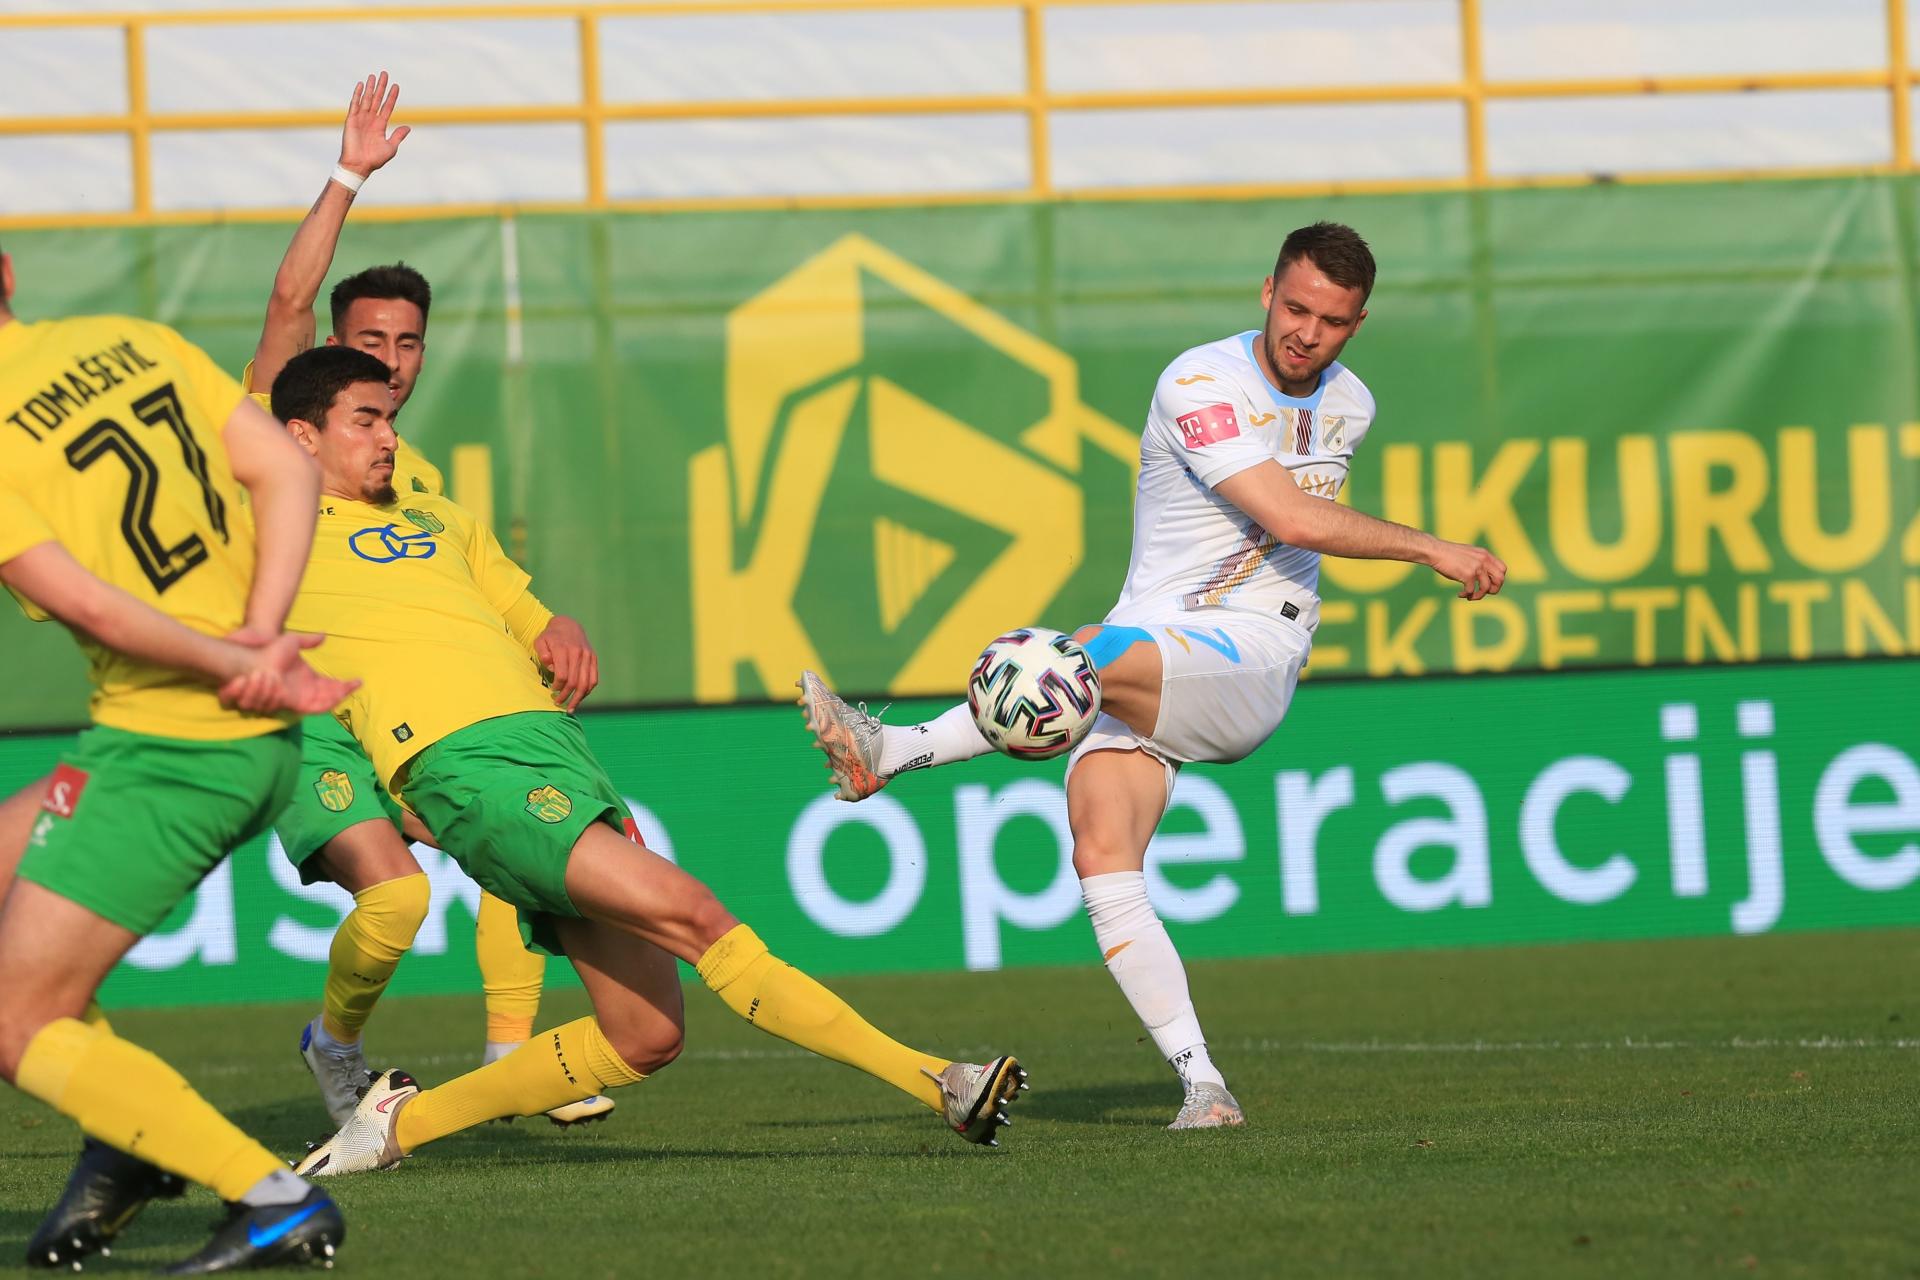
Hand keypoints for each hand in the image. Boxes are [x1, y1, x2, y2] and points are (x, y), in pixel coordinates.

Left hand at [218, 632, 360, 715]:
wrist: (256, 661)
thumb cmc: (271, 651)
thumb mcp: (293, 641)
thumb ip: (309, 640)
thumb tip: (324, 635)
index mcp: (308, 678)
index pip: (330, 685)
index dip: (344, 685)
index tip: (357, 681)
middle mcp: (306, 690)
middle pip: (331, 695)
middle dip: (344, 691)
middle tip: (355, 684)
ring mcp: (301, 698)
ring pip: (325, 702)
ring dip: (337, 695)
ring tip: (347, 688)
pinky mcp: (294, 703)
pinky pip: (315, 708)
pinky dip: (328, 703)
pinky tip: (338, 695)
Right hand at [338, 72, 409, 178]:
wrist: (359, 166)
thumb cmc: (374, 159)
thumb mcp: (391, 147)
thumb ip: (398, 136)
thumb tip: (408, 127)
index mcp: (380, 125)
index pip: (387, 107)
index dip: (392, 96)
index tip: (396, 86)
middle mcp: (371, 119)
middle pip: (377, 99)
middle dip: (381, 87)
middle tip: (385, 73)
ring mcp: (361, 119)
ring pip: (367, 99)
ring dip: (370, 87)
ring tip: (374, 75)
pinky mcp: (351, 120)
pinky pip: (355, 104)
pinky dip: (357, 95)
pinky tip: (361, 85)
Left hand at [534, 615, 597, 712]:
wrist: (568, 625)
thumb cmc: (551, 637)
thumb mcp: (540, 641)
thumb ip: (542, 652)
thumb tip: (549, 663)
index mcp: (564, 649)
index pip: (563, 675)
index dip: (558, 687)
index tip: (552, 690)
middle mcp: (578, 653)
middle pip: (574, 682)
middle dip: (566, 696)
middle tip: (558, 703)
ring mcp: (588, 656)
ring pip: (586, 683)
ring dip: (578, 698)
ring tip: (571, 708)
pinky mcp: (593, 658)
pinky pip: (593, 679)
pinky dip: (587, 691)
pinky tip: (580, 698)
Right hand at [1429, 542, 1506, 600]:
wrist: (1436, 551)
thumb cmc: (1448, 554)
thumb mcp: (1469, 554)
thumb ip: (1478, 562)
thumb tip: (1483, 577)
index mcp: (1485, 554)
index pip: (1503, 569)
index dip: (1498, 579)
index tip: (1488, 584)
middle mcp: (1484, 560)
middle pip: (1500, 579)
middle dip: (1493, 590)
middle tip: (1483, 592)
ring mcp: (1476, 567)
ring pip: (1486, 588)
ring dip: (1479, 596)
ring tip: (1470, 597)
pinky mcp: (1467, 574)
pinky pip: (1472, 591)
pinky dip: (1466, 595)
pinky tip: (1460, 594)